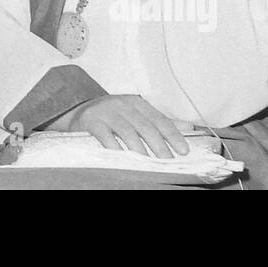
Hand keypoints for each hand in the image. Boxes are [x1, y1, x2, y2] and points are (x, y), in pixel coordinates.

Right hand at [61, 94, 190, 157]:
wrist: (78, 111)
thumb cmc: (112, 116)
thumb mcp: (136, 114)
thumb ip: (160, 121)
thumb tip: (188, 128)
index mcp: (137, 103)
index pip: (159, 119)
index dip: (172, 135)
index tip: (183, 150)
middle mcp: (122, 104)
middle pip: (145, 126)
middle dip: (159, 146)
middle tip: (168, 161)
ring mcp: (106, 111)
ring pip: (127, 132)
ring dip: (139, 149)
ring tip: (148, 163)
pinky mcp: (91, 121)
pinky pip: (105, 135)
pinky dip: (115, 148)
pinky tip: (122, 158)